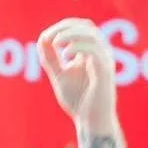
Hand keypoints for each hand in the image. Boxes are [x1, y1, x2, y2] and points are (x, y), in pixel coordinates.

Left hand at [38, 18, 118, 136]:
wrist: (90, 122)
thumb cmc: (78, 100)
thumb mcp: (59, 75)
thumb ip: (51, 58)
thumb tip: (42, 38)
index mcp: (91, 52)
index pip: (80, 27)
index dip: (62, 27)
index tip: (45, 38)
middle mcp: (100, 53)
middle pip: (87, 26)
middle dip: (65, 27)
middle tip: (48, 38)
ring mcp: (104, 61)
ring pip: (92, 35)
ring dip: (70, 34)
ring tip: (56, 43)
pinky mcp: (105, 72)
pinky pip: (94, 51)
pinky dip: (78, 47)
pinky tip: (65, 56)